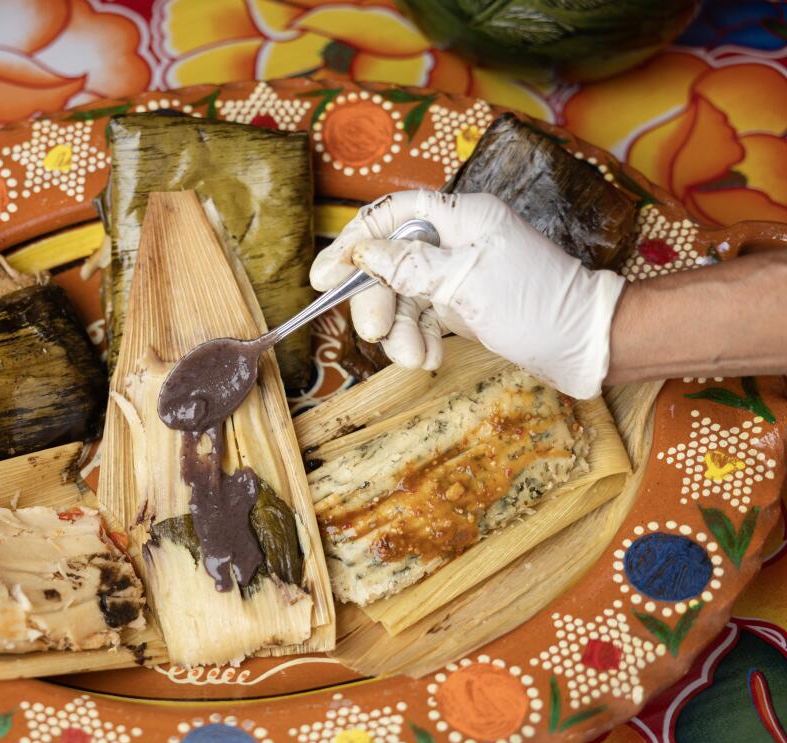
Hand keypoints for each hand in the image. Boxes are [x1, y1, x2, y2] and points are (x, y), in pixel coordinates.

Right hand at [347, 189, 626, 398]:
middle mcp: (457, 239)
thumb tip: (363, 253)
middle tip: (372, 334)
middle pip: (391, 262)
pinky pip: (422, 317)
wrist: (587, 345)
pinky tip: (427, 359)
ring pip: (403, 295)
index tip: (324, 277)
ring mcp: (459, 273)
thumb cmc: (538, 304)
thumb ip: (410, 266)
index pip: (392, 215)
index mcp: (462, 216)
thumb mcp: (465, 284)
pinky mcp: (463, 304)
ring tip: (414, 359)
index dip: (353, 242)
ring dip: (399, 331)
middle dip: (378, 301)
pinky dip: (418, 339)